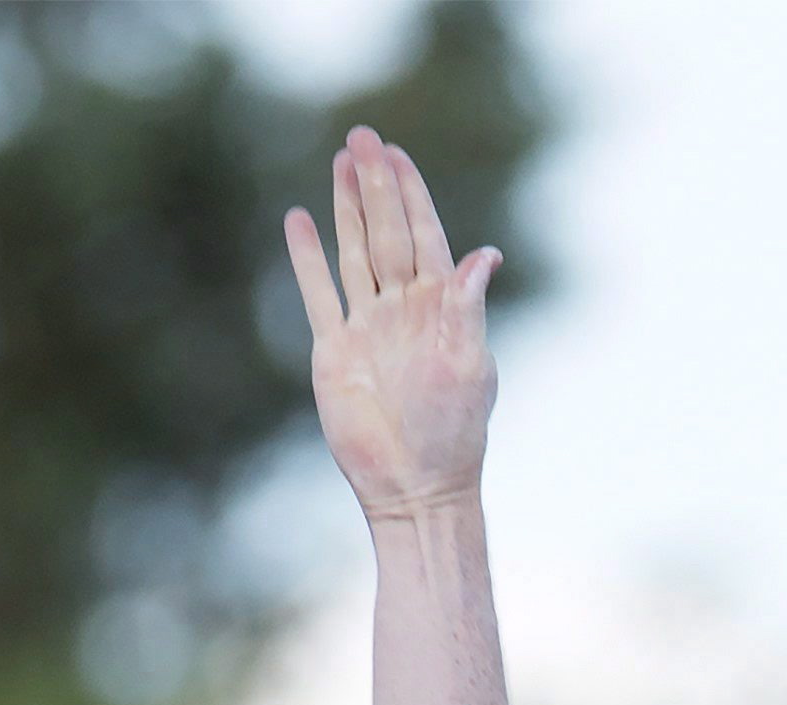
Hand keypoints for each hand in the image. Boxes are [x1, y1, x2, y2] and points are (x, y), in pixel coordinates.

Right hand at [283, 126, 501, 522]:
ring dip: (346, 208)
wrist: (415, 484)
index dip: (411, 194)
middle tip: (362, 137)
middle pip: (385, 232)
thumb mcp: (470, 366)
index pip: (424, 235)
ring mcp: (367, 326)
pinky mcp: (335, 350)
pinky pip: (318, 293)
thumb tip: (486, 254)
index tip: (397, 155)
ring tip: (339, 162)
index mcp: (441, 308)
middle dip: (375, 185)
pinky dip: (308, 258)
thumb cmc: (454, 432)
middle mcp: (403, 309)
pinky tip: (300, 220)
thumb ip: (468, 309)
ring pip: (353, 252)